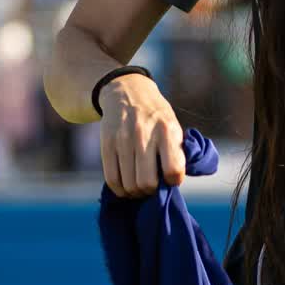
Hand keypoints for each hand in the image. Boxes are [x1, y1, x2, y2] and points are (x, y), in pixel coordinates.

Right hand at [98, 72, 186, 197]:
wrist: (127, 92)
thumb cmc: (156, 116)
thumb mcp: (173, 125)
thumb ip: (178, 150)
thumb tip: (176, 181)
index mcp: (167, 130)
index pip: (173, 170)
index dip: (174, 181)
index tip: (171, 178)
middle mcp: (144, 134)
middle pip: (147, 183)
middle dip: (151, 191)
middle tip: (152, 186)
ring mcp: (123, 140)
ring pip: (129, 185)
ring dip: (136, 192)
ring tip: (139, 187)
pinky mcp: (107, 144)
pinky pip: (112, 179)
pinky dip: (120, 190)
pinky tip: (126, 186)